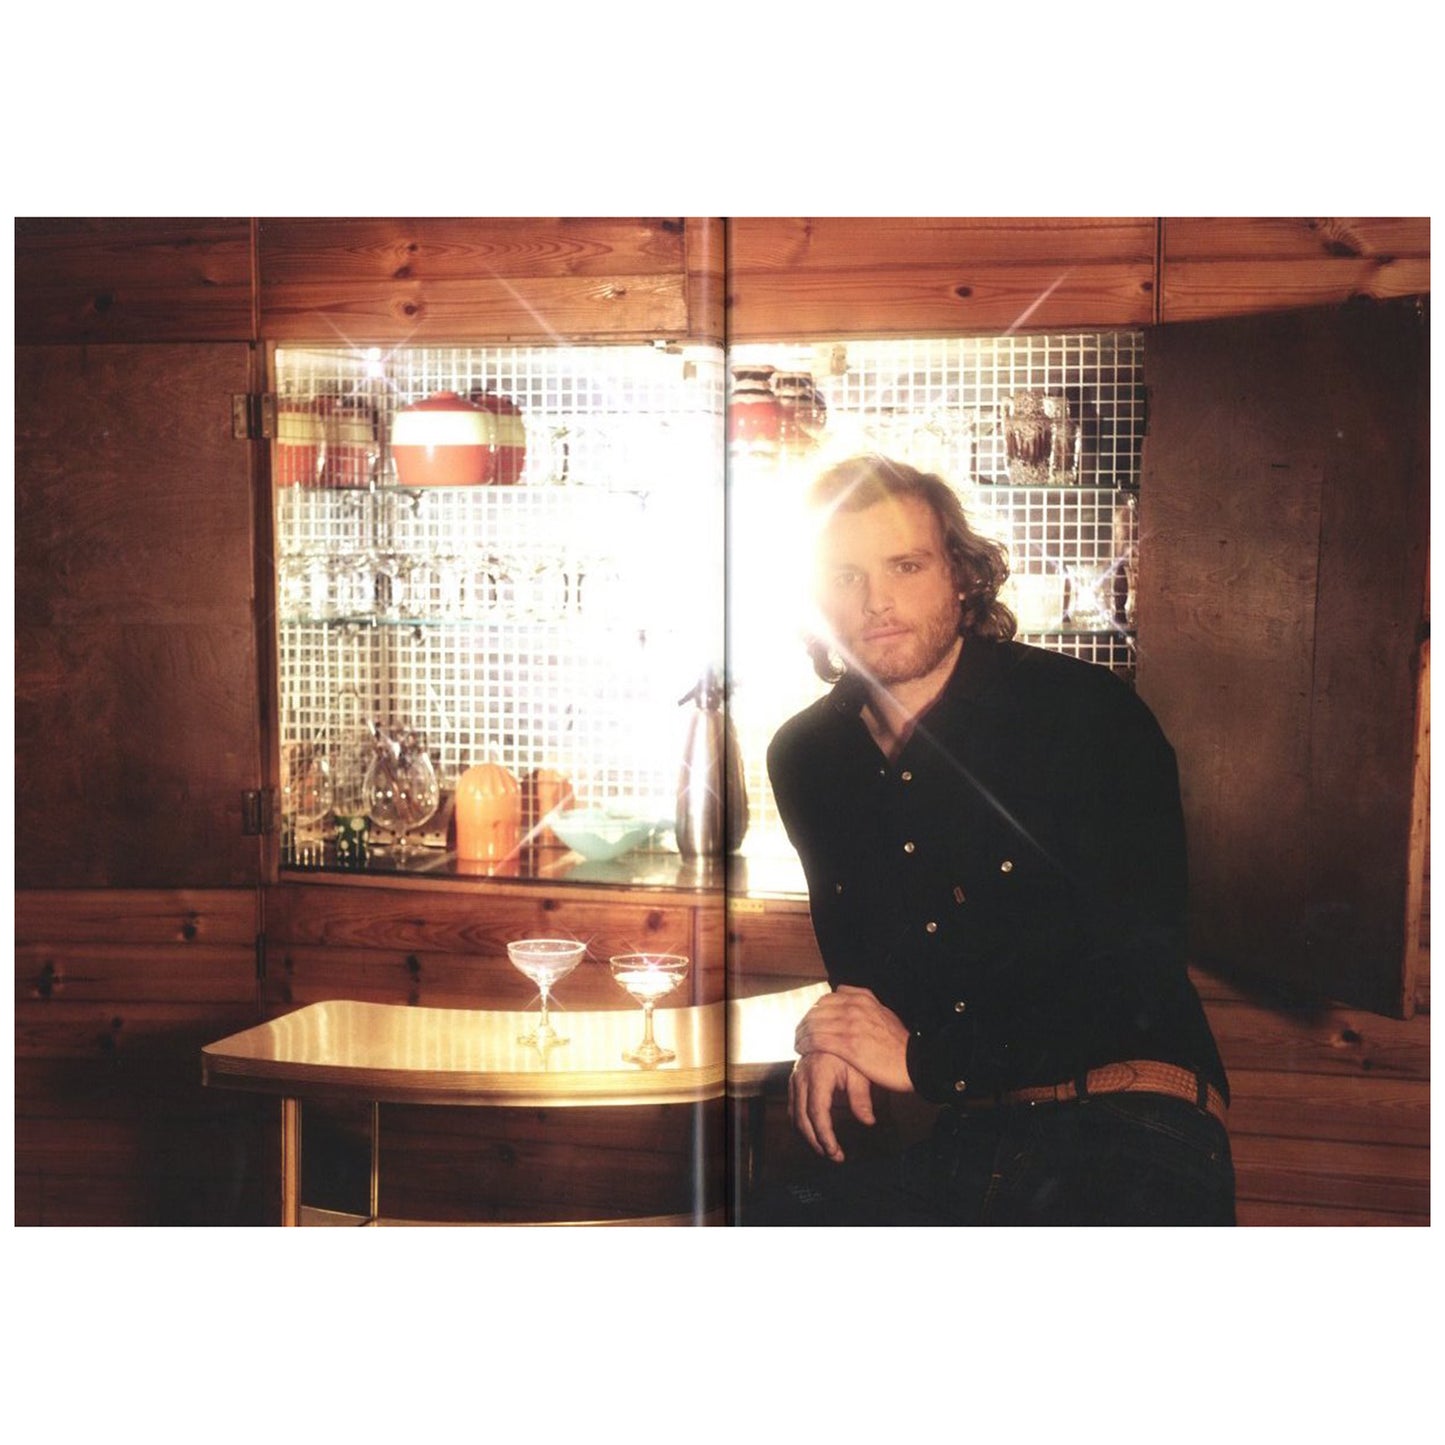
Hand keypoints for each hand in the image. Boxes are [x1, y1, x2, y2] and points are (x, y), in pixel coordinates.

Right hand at [788, 1050, 875, 1162]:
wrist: (833, 1029)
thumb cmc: (850, 1049)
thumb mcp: (859, 1071)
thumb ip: (862, 1098)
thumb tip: (868, 1121)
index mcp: (818, 1073)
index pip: (817, 1113)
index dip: (825, 1136)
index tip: (836, 1152)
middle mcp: (802, 1076)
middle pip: (802, 1119)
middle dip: (816, 1142)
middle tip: (834, 1156)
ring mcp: (795, 1077)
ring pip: (794, 1115)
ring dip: (808, 1135)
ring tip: (826, 1148)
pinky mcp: (794, 1079)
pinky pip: (793, 1106)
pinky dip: (802, 1123)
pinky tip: (815, 1131)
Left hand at [794, 986, 912, 1094]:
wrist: (916, 1061)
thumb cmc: (900, 1043)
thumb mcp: (883, 1012)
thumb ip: (863, 1002)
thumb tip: (844, 992)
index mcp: (863, 998)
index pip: (827, 998)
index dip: (814, 1011)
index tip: (810, 1021)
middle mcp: (855, 1007)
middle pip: (817, 1010)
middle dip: (804, 1022)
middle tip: (799, 1034)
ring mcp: (851, 1025)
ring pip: (814, 1025)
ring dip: (801, 1034)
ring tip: (798, 1043)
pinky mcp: (848, 1045)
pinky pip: (818, 1041)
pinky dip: (806, 1045)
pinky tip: (803, 1050)